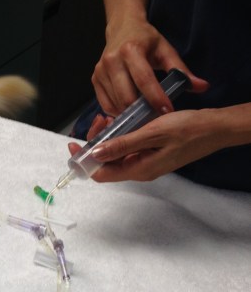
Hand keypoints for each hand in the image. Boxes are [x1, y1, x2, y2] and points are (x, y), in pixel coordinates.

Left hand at [67, 109, 222, 182]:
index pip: (100, 174)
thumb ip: (123, 144)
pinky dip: (122, 134)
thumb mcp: (152, 133)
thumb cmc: (188, 129)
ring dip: (109, 137)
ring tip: (110, 117)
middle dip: (96, 143)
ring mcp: (146, 161)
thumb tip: (95, 154)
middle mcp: (140, 169)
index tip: (74, 143)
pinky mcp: (152, 152)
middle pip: (106, 162)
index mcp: (139, 169)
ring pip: (117, 153)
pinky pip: (129, 147)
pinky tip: (124, 120)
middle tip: (100, 120)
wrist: (216, 128)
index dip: (83, 161)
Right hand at [94, 17, 208, 114]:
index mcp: (131, 50)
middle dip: (142, 111)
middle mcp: (112, 60)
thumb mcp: (165, 50)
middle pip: (126, 96)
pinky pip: (106, 104)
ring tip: (145, 115)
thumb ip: (182, 70)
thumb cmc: (146, 40)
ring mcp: (100, 71)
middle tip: (157, 117)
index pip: (144, 80)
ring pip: (116, 103)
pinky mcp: (94, 79)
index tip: (167, 111)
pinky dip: (119, 111)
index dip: (156, 98)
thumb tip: (202, 87)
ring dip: (131, 113)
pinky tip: (130, 110)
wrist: (121, 28)